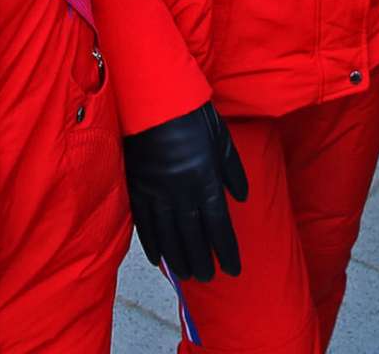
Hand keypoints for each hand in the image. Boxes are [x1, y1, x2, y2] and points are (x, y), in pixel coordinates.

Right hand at [119, 103, 247, 282]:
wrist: (152, 100)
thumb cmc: (192, 115)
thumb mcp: (222, 138)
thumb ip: (233, 170)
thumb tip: (241, 197)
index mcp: (205, 181)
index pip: (218, 226)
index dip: (227, 250)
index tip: (233, 268)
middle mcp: (181, 193)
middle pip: (193, 236)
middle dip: (203, 260)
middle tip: (208, 278)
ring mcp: (156, 193)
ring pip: (168, 236)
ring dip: (178, 258)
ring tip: (187, 275)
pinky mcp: (137, 188)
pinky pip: (144, 224)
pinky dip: (152, 244)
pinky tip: (158, 258)